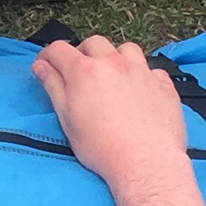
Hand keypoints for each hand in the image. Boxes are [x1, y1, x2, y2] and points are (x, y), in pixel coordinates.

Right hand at [32, 35, 188, 186]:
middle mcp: (113, 63)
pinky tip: (139, 90)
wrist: (145, 162)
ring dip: (115, 57)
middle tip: (80, 73)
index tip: (47, 65)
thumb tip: (42, 67)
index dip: (48, 55)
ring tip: (113, 76)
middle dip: (83, 53)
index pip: (59, 49)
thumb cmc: (103, 148)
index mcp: (84, 71)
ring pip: (126, 49)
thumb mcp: (67, 119)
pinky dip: (143, 74)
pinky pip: (152, 69)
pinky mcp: (163, 85)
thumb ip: (53, 87)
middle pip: (93, 43)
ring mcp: (141, 72)